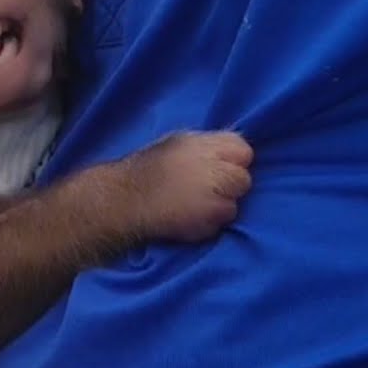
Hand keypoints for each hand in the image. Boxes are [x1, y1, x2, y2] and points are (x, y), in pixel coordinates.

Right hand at [123, 130, 253, 242]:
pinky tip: (188, 218)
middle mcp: (215, 169)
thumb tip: (227, 153)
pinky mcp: (209, 221)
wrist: (123, 200)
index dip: (232, 161)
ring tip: (195, 206)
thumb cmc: (146, 169)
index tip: (217, 169)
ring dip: (220, 206)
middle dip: (229, 185)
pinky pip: (220, 223)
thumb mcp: (177, 143)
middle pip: (243, 179)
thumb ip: (207, 147)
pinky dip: (208, 223)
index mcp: (206, 145)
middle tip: (206, 190)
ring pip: (235, 203)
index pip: (243, 151)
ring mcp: (215, 198)